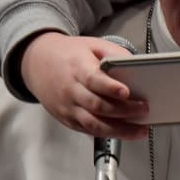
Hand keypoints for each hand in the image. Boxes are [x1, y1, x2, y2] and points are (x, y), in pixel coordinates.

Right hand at [20, 31, 147, 138]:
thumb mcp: (92, 45)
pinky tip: (124, 132)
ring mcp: (67, 108)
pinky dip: (108, 134)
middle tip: (143, 110)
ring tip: (140, 130)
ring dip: (119, 130)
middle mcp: (70, 90)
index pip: (94, 80)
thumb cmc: (68, 54)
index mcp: (77, 68)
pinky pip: (88, 131)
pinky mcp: (67, 119)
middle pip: (97, 106)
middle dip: (123, 111)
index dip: (110, 88)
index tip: (127, 92)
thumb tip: (137, 67)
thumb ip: (114, 54)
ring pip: (93, 125)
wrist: (36, 63)